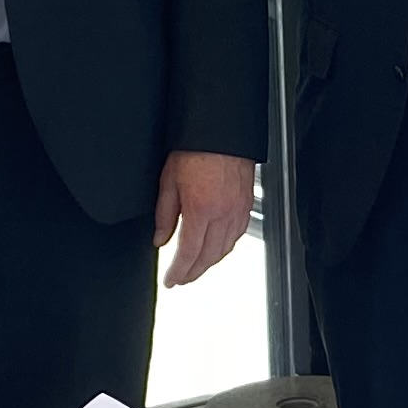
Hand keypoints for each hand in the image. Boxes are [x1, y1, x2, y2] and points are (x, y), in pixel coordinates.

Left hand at [153, 150, 255, 287]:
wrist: (221, 127)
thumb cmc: (195, 147)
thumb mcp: (169, 181)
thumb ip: (164, 215)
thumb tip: (160, 238)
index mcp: (200, 209)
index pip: (188, 253)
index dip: (178, 272)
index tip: (171, 280)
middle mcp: (222, 214)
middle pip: (209, 257)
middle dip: (194, 273)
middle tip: (181, 279)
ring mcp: (238, 210)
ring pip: (225, 249)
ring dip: (210, 263)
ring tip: (197, 267)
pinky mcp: (247, 204)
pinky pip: (237, 235)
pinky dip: (226, 247)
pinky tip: (217, 247)